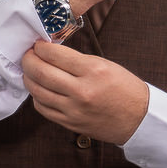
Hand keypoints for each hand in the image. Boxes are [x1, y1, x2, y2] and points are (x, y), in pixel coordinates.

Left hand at [21, 40, 148, 145]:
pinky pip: (43, 108)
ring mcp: (74, 109)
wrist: (139, 119)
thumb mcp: (106, 65)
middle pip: (42, 72)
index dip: (40, 48)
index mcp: (93, 71)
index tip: (37, 45)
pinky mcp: (70, 123)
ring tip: (29, 71)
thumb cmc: (124, 89)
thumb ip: (77, 60)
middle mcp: (82, 91)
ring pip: (38, 91)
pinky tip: (39, 89)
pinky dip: (36, 97)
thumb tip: (50, 53)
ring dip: (28, 78)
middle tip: (28, 55)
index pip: (55, 55)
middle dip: (28, 60)